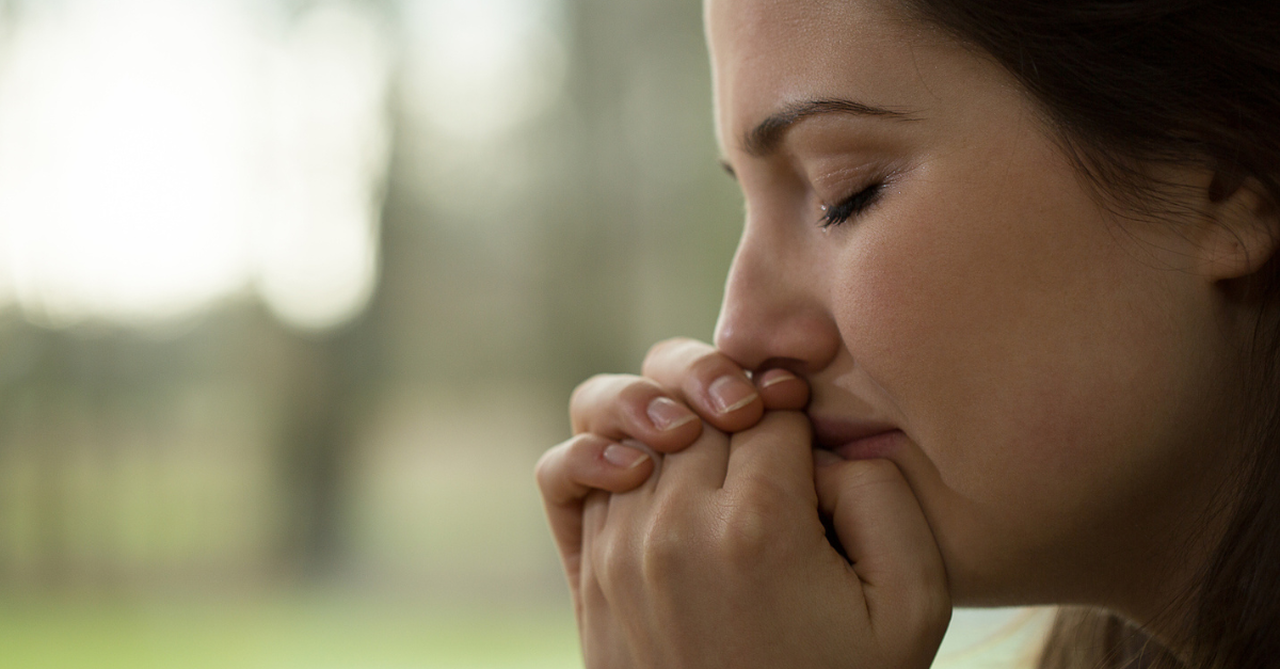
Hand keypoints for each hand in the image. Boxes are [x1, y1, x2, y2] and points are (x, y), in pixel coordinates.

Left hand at [578, 411, 949, 667]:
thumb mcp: (910, 601)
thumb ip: (883, 498)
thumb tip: (824, 442)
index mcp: (756, 527)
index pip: (768, 406)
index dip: (796, 402)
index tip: (808, 429)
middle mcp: (675, 529)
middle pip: (697, 403)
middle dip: (738, 399)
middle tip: (767, 427)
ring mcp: (620, 550)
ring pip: (631, 422)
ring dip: (675, 416)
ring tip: (715, 440)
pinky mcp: (589, 575)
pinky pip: (565, 472)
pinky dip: (595, 450)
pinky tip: (639, 466)